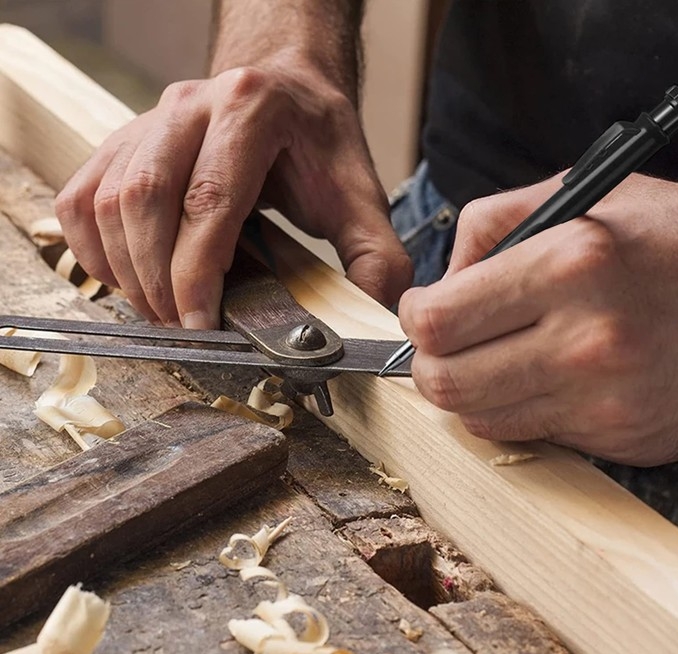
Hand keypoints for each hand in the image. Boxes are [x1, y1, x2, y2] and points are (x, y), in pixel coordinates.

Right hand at [55, 60, 411, 326]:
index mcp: (251, 109)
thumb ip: (375, 254)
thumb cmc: (317, 140)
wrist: (284, 87)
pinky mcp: (125, 142)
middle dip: (158, 280)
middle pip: (146, 201)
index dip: (197, 273)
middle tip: (184, 327)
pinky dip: (94, 246)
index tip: (202, 324)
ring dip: (126, 270)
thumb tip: (379, 315)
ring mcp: (149, 121)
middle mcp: (189, 106)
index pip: (209, 200)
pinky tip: (125, 276)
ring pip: (108, 200)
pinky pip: (84, 196)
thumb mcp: (359, 192)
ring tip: (162, 311)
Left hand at [399, 174, 677, 465]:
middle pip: (446, 384)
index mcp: (570, 265)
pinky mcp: (620, 437)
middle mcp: (586, 341)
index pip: (439, 321)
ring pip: (478, 418)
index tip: (422, 308)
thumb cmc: (674, 238)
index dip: (414, 317)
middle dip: (427, 361)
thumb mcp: (584, 194)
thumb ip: (492, 224)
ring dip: (466, 389)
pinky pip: (530, 434)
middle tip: (442, 341)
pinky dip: (514, 409)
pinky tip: (534, 377)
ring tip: (486, 357)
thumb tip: (440, 281)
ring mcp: (605, 400)